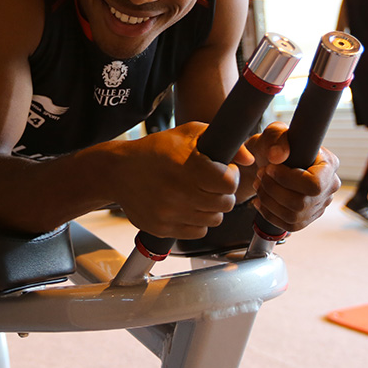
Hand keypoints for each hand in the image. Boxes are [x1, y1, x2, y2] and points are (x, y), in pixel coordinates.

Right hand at [111, 122, 239, 239]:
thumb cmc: (155, 150)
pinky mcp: (164, 229)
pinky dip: (197, 221)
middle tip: (212, 184)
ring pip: (214, 220)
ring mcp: (171, 214)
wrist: (118, 171)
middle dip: (223, 193)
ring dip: (211, 208)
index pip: (230, 183)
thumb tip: (248, 159)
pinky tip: (188, 206)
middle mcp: (180, 193)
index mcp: (189, 168)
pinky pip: (197, 232)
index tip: (222, 170)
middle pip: (225, 204)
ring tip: (199, 195)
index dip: (230, 175)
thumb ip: (223, 142)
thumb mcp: (188, 134)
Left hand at [244, 122, 340, 231]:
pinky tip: (260, 201)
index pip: (314, 184)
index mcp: (329, 165)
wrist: (267, 159)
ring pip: (294, 216)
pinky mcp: (307, 217)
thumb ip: (277, 139)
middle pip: (302, 203)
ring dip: (269, 202)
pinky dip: (270, 214)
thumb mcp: (275, 133)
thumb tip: (278, 156)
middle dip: (274, 190)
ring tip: (259, 185)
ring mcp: (319, 205)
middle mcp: (329, 187)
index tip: (270, 168)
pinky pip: (290, 225)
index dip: (288, 180)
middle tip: (260, 175)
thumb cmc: (275, 144)